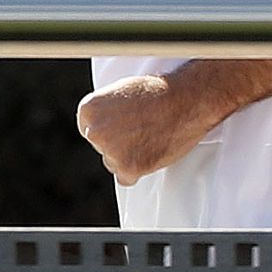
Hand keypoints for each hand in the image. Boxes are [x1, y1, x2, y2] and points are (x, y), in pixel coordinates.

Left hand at [75, 74, 217, 185]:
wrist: (184, 101)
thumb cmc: (156, 93)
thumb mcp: (119, 92)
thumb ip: (104, 112)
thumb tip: (99, 127)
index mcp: (88, 109)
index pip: (89, 130)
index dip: (109, 129)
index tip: (124, 127)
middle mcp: (94, 131)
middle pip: (101, 148)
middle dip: (118, 144)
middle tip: (141, 132)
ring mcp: (110, 150)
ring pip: (113, 164)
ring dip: (128, 158)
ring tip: (149, 138)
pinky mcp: (127, 167)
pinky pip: (126, 178)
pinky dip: (138, 171)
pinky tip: (151, 153)